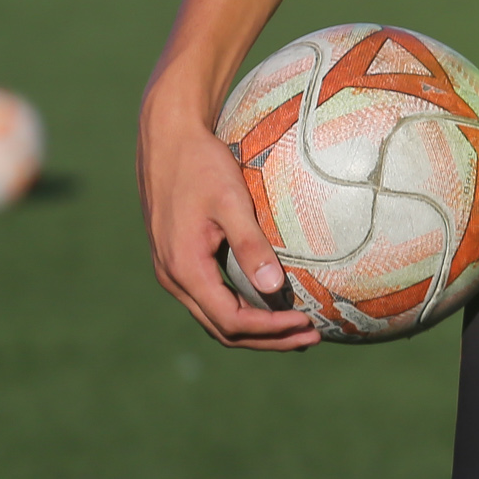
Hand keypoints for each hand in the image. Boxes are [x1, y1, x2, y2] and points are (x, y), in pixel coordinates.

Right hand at [137, 101, 317, 349]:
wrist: (167, 139)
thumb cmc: (201, 165)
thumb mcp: (230, 201)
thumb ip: (250, 244)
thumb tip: (274, 287)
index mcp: (184, 268)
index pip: (231, 319)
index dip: (271, 329)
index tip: (308, 323)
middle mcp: (174, 278)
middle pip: (223, 329)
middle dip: (268, 339)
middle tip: (311, 337)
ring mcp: (173, 271)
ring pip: (215, 318)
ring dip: (255, 329)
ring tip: (297, 329)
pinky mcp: (179, 260)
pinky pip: (211, 298)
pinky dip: (241, 309)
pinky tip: (269, 302)